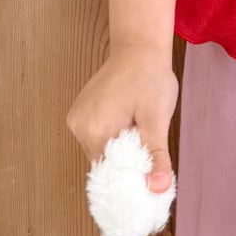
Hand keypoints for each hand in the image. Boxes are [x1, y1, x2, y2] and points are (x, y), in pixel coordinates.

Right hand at [66, 44, 178, 186]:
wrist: (139, 47)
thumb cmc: (150, 78)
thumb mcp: (157, 119)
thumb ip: (156, 156)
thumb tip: (158, 188)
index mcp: (94, 131)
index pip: (109, 174)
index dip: (129, 180)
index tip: (148, 181)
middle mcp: (79, 126)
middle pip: (104, 163)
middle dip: (126, 163)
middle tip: (149, 150)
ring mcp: (77, 118)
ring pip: (101, 150)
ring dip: (120, 149)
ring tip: (140, 132)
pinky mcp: (81, 112)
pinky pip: (97, 136)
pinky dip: (113, 137)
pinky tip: (129, 124)